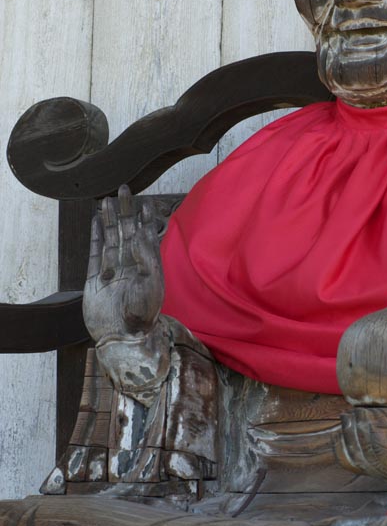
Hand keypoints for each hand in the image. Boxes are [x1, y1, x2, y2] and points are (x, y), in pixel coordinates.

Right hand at [83, 184, 163, 343]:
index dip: (145, 217)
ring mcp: (112, 270)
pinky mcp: (95, 277)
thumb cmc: (143, 315)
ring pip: (111, 237)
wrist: (121, 338)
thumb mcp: (152, 284)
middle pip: (127, 230)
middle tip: (125, 188)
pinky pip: (96, 251)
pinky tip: (96, 221)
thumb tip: (141, 233)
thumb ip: (147, 257)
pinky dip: (96, 235)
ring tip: (107, 200)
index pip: (146, 234)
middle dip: (126, 209)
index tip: (146, 200)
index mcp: (148, 265)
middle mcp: (131, 265)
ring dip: (109, 218)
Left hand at [336, 406, 386, 484]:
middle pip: (372, 460)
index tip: (363, 418)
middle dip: (357, 437)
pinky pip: (368, 466)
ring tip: (345, 421)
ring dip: (352, 443)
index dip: (372, 438)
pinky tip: (343, 439)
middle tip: (348, 416)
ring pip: (368, 464)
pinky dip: (353, 454)